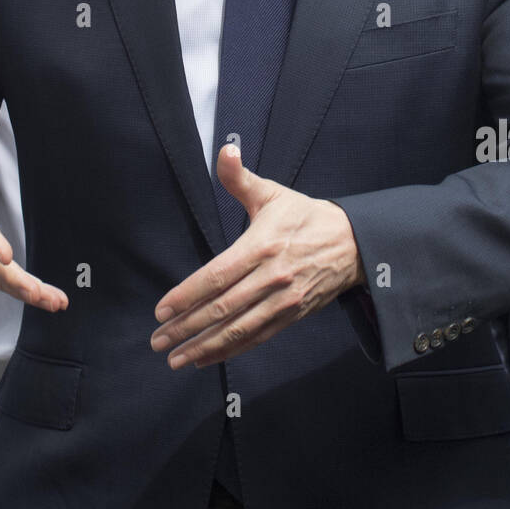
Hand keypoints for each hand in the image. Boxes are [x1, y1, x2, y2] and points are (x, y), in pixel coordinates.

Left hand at [150, 144, 364, 366]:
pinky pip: (256, 338)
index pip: (217, 276)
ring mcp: (282, 301)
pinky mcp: (291, 316)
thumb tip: (225, 150)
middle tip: (157, 340)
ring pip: (238, 329)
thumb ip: (239, 178)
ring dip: (204, 346)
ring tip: (175, 358)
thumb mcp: (272, 193)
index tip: (162, 309)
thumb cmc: (304, 216)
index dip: (188, 295)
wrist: (352, 243)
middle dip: (186, 327)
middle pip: (222, 308)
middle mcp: (271, 277)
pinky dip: (229, 351)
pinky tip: (206, 358)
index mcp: (261, 245)